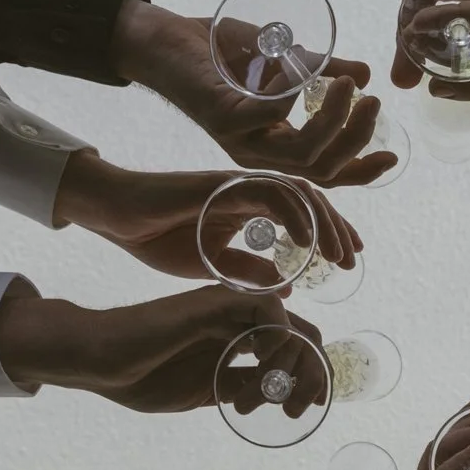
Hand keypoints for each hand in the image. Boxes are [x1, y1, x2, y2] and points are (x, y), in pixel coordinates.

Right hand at [0, 283, 325, 414]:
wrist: (101, 362)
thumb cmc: (142, 377)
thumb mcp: (206, 390)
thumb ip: (240, 386)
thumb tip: (275, 396)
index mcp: (239, 340)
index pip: (296, 351)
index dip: (309, 381)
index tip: (298, 411)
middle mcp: (241, 321)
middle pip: (306, 340)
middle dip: (312, 378)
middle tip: (295, 409)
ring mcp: (232, 310)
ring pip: (296, 328)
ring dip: (294, 368)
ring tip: (269, 396)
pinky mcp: (218, 302)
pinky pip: (272, 310)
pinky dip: (279, 340)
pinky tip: (257, 366)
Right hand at [51, 154, 361, 283]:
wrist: (117, 216)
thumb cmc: (157, 238)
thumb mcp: (212, 267)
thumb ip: (248, 272)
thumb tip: (288, 285)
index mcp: (251, 207)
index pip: (304, 212)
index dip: (331, 232)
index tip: (348, 258)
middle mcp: (251, 191)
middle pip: (311, 199)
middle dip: (337, 227)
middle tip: (352, 258)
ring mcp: (239, 184)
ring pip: (299, 193)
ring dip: (324, 223)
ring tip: (338, 254)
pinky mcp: (225, 184)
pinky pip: (270, 193)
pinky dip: (294, 215)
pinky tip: (305, 241)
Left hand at [111, 0, 396, 186]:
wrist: (164, 40)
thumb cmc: (220, 52)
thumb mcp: (284, 60)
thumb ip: (322, 69)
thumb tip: (366, 74)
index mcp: (274, 145)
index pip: (326, 173)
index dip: (361, 171)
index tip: (392, 156)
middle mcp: (258, 151)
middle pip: (321, 169)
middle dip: (355, 140)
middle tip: (373, 101)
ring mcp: (240, 138)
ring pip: (301, 153)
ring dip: (332, 121)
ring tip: (346, 83)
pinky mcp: (223, 115)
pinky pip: (270, 115)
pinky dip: (295, 92)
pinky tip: (304, 67)